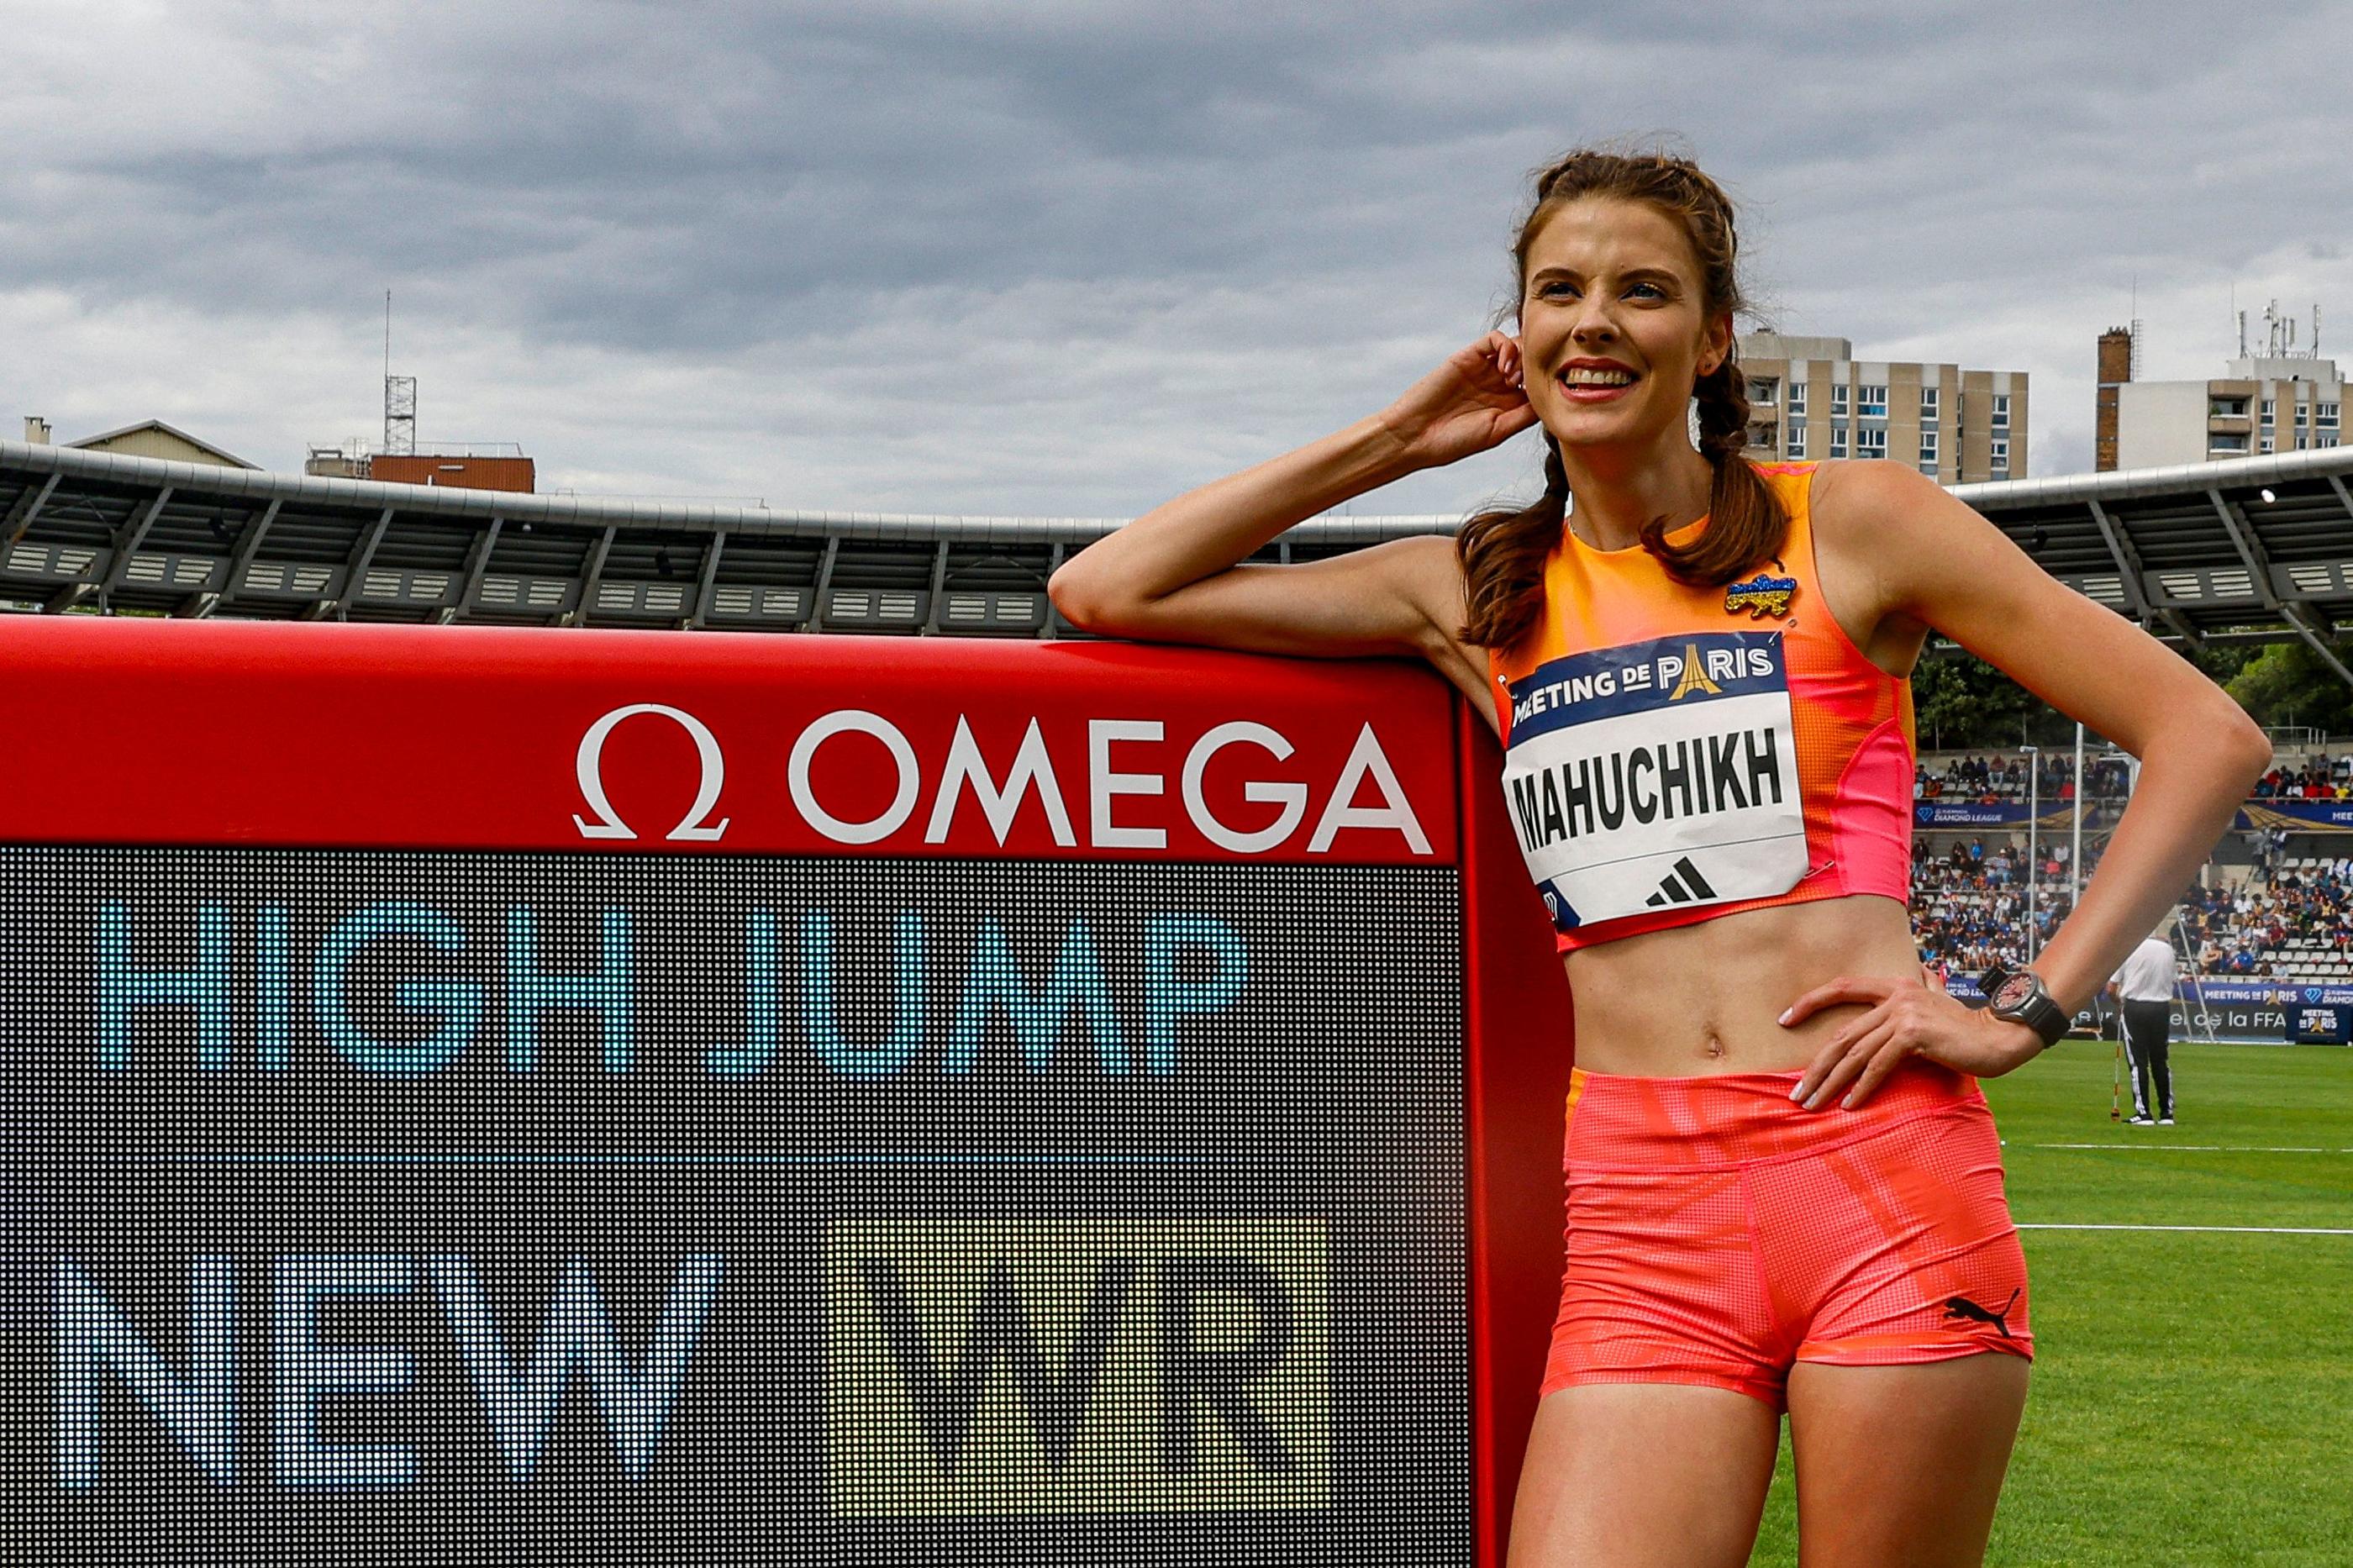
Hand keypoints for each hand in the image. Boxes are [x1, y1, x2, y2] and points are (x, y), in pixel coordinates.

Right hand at [1373, 331, 1541, 467]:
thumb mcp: (1498, 431)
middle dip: (1537, 367)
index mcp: (1508, 403)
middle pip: (1531, 361)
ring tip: (1512, 378)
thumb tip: (1551, 399)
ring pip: (1517, 346)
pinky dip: (1506, 346)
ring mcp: (1484, 369)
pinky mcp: (1469, 356)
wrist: (1415, 435)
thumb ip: (1525, 414)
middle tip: (1526, 385)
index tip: (1545, 395)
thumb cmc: (1453, 441)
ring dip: (1523, 357)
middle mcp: (1498, 384)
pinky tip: (1503, 368)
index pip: (1539, 383)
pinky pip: (1495, 339)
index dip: (1548, 383)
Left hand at [1780, 972, 2044, 1110]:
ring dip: (1831, 1083)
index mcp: (1895, 985)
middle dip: (1816, 1066)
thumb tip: (1918, 975)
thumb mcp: (1937, 1001)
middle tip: (1797, 1091)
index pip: (1842, 987)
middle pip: (1842, 1034)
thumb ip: (1922, 988)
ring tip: (1813, 1104)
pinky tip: (1849, 1105)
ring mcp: (1903, 1014)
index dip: (1811, 1002)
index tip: (1785, 1020)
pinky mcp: (1913, 1035)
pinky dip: (1862, 1087)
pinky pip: (1878, 1066)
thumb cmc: (1967, 1026)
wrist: (2000, 1036)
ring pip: (1855, 1054)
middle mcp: (1896, 995)